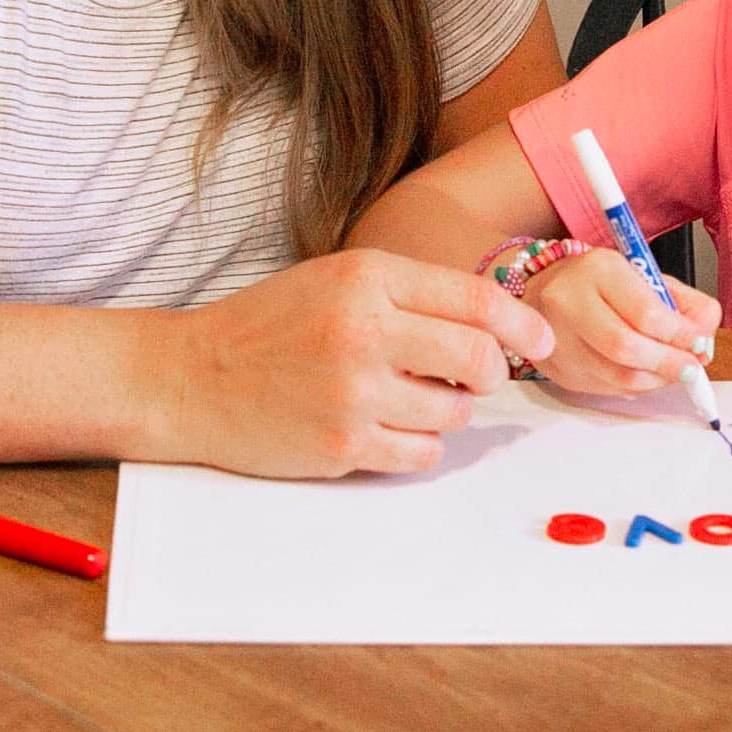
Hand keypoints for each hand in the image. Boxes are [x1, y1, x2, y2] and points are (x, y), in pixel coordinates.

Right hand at [163, 249, 553, 477]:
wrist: (191, 376)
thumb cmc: (270, 325)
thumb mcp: (338, 280)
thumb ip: (411, 294)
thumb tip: (495, 327)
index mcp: (366, 277)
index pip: (475, 298)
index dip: (521, 322)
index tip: (540, 338)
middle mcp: (363, 330)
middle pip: (479, 358)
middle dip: (492, 372)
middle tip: (476, 377)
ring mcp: (353, 392)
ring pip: (454, 413)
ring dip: (447, 411)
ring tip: (405, 397)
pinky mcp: (342, 446)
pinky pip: (421, 454)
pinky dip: (417, 446)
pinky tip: (384, 427)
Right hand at [524, 249, 721, 395]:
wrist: (540, 291)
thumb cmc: (598, 283)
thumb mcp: (642, 275)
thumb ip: (682, 303)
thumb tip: (705, 339)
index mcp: (598, 270)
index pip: (645, 312)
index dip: (680, 335)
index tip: (698, 343)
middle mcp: (570, 301)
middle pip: (627, 347)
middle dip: (669, 363)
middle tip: (691, 368)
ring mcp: (557, 339)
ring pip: (617, 376)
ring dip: (656, 380)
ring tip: (672, 373)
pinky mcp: (556, 368)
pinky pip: (605, 388)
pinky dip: (635, 386)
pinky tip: (645, 375)